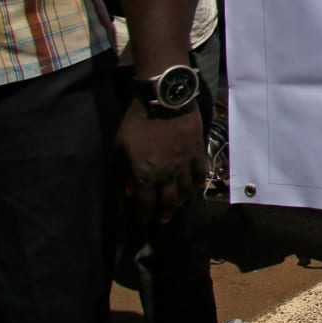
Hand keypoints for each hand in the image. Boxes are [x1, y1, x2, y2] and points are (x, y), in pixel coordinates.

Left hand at [117, 102, 205, 226]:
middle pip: (167, 201)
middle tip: (162, 220)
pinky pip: (200, 173)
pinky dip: (198, 183)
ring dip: (180, 201)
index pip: (145, 203)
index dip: (144, 215)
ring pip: (185, 190)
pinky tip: (196, 187)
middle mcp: (166, 175)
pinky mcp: (197, 153)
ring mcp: (184, 165)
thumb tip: (130, 191)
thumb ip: (125, 172)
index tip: (144, 221)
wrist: (163, 101)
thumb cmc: (136, 124)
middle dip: (164, 213)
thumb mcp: (120, 148)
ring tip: (177, 205)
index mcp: (145, 176)